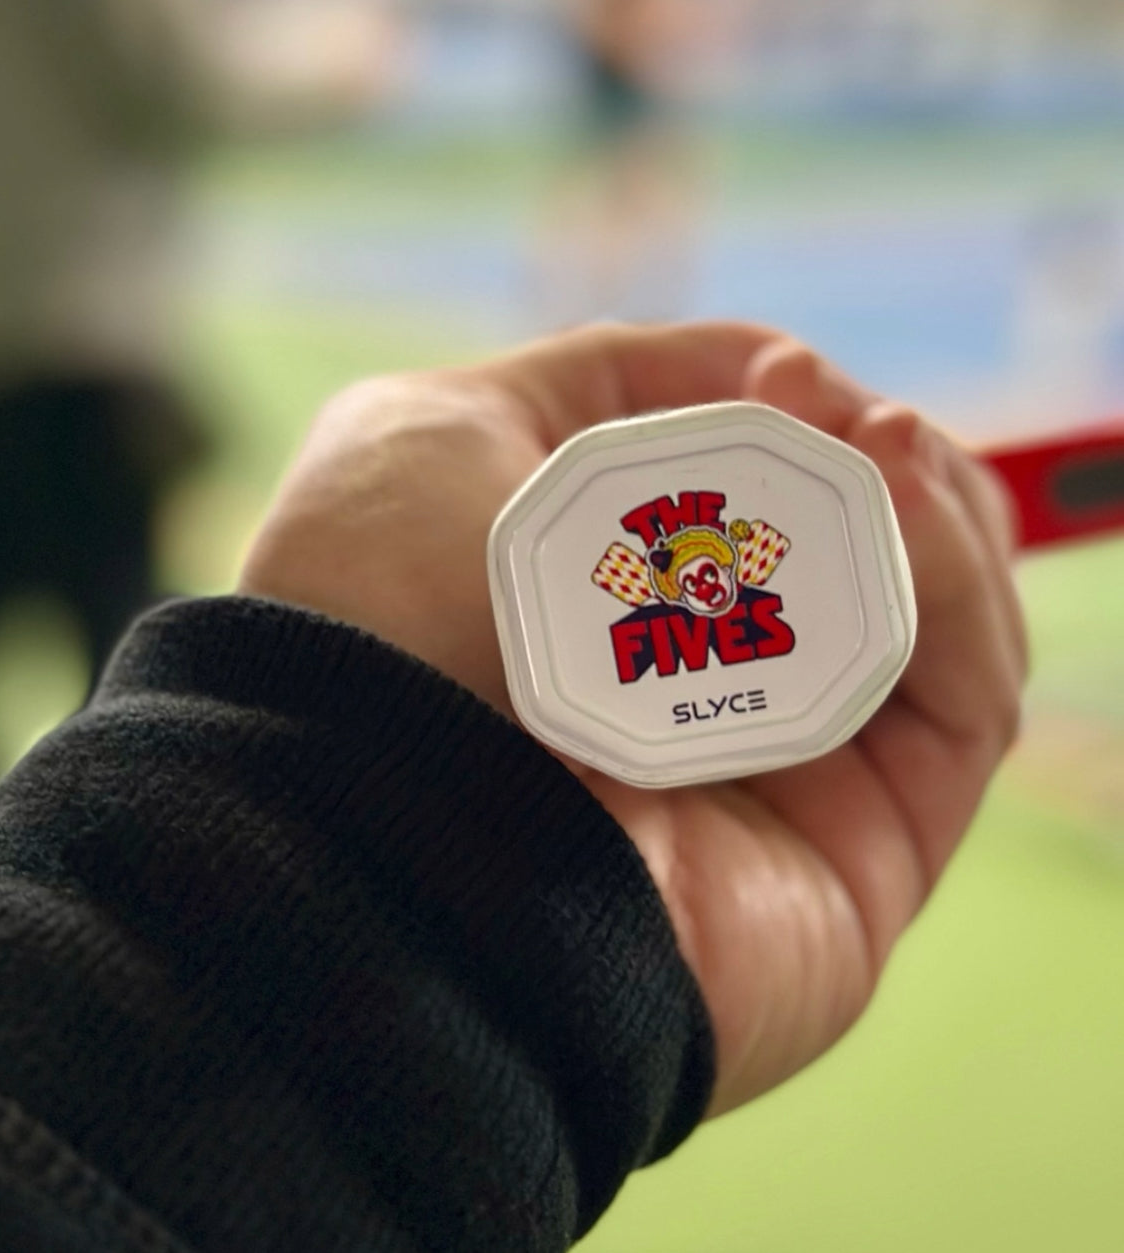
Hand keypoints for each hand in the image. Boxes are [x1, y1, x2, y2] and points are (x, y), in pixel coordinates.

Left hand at [240, 322, 1025, 1116]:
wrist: (371, 824)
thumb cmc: (373, 612)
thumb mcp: (436, 437)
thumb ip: (589, 388)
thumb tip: (759, 380)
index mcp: (596, 614)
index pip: (738, 506)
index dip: (778, 417)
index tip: (778, 377)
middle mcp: (686, 702)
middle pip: (845, 562)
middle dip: (868, 462)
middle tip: (843, 416)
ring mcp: (781, 783)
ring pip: (921, 625)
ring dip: (925, 510)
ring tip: (885, 448)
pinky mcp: (861, 861)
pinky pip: (962, 707)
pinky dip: (958, 588)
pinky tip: (905, 512)